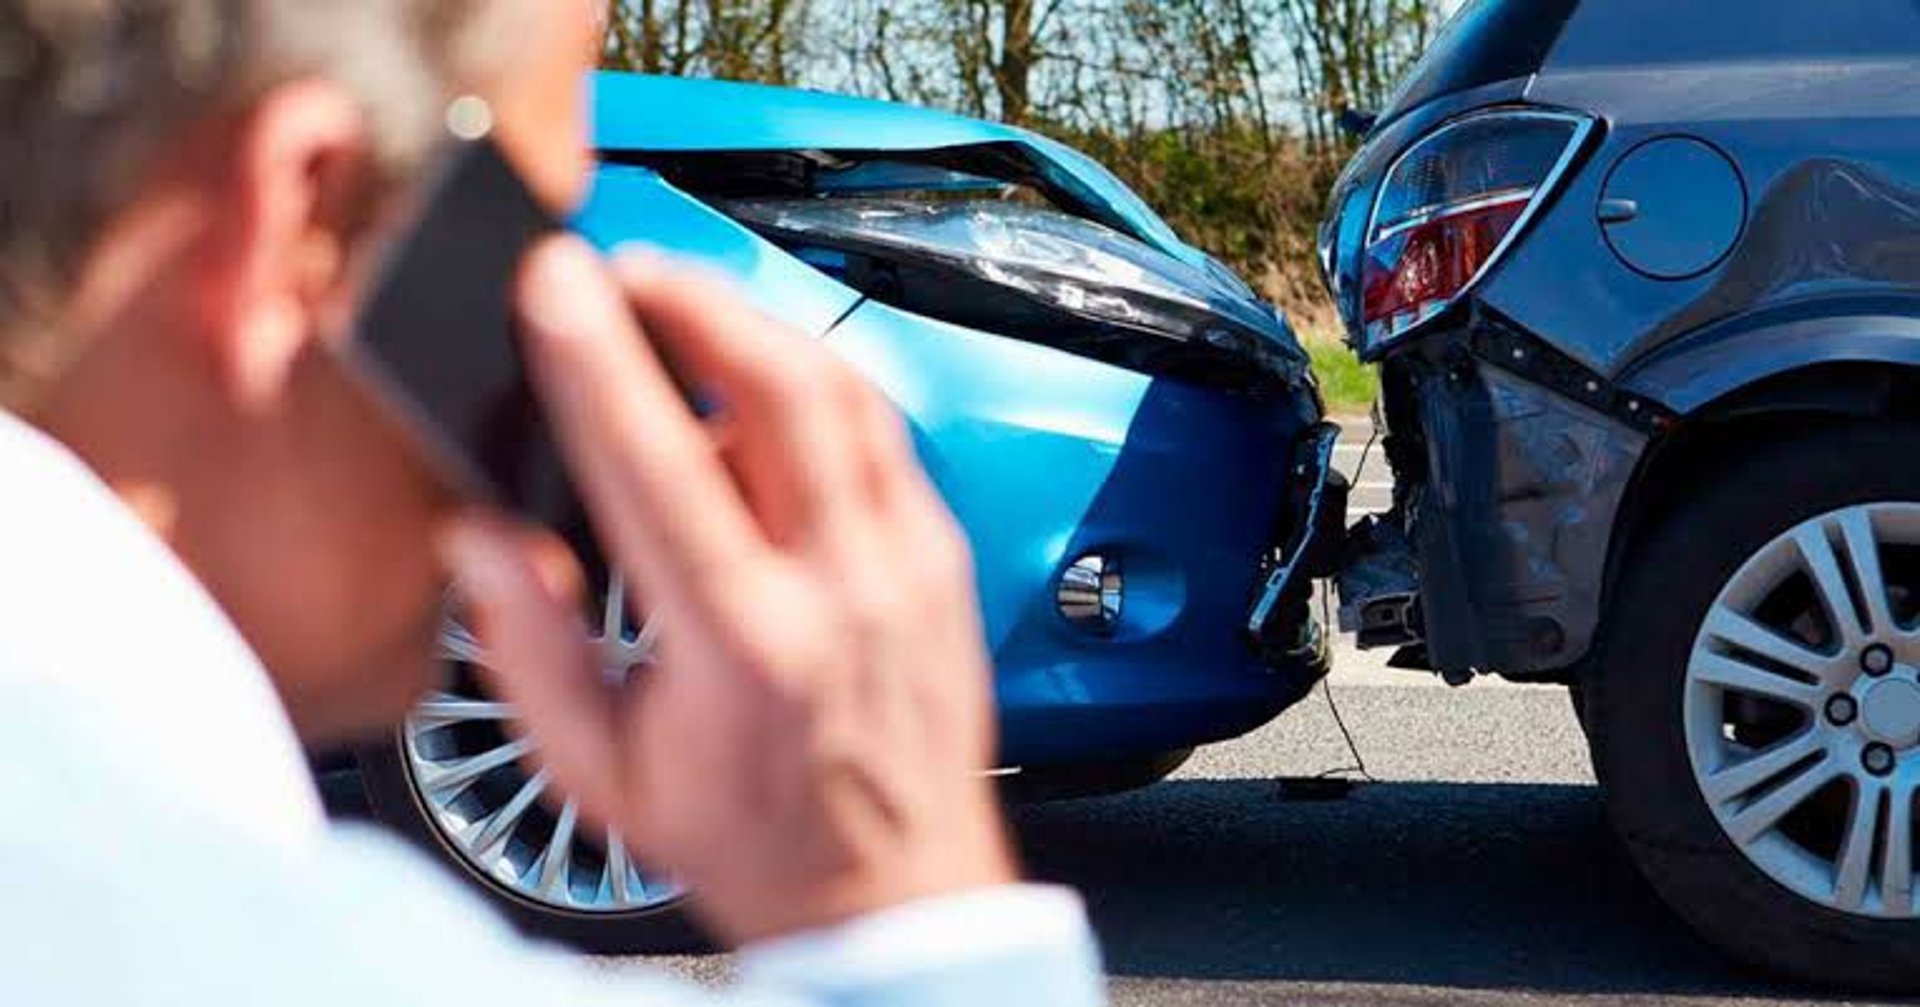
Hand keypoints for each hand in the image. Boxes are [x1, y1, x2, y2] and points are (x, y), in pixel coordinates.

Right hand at [439, 237, 1015, 943]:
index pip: (662, 463)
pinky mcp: (943, 557)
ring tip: (684, 311)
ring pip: (845, 391)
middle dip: (694, 299)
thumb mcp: (603, 773)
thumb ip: (530, 649)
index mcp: (744, 646)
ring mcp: (909, 565)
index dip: (598, 359)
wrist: (894, 894)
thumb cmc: (751, 838)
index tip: (554, 283)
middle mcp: (843, 589)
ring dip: (757, 328)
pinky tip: (760, 393)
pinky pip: (881, 432)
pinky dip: (814, 388)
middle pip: (781, 386)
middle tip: (626, 271)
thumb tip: (479, 537)